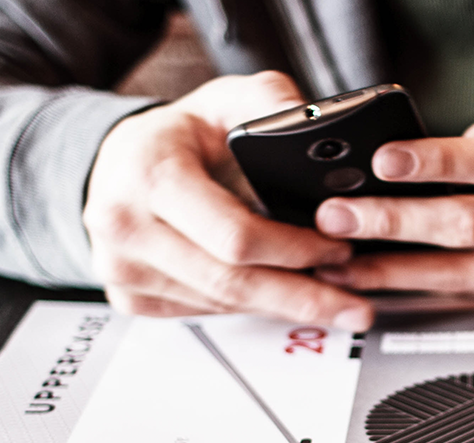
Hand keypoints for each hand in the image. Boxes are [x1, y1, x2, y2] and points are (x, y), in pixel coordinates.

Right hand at [84, 71, 373, 330]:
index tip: (338, 250)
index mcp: (149, 175)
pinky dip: (249, 307)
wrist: (118, 163)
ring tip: (331, 302)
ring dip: (281, 306)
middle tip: (354, 308)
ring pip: (221, 304)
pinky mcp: (128, 297)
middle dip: (302, 297)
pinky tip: (281, 299)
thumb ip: (270, 100)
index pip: (235, 235)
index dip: (294, 250)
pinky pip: (203, 312)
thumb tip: (311, 122)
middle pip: (231, 283)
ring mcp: (123, 269)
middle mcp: (126, 227)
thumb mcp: (223, 99)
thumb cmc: (176, 135)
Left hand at [313, 95, 473, 304]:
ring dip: (392, 271)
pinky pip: (469, 298)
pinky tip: (378, 284)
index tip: (384, 160)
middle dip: (396, 223)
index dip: (439, 162)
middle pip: (471, 227)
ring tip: (339, 261)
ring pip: (461, 276)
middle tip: (339, 217)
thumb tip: (429, 153)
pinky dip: (419, 292)